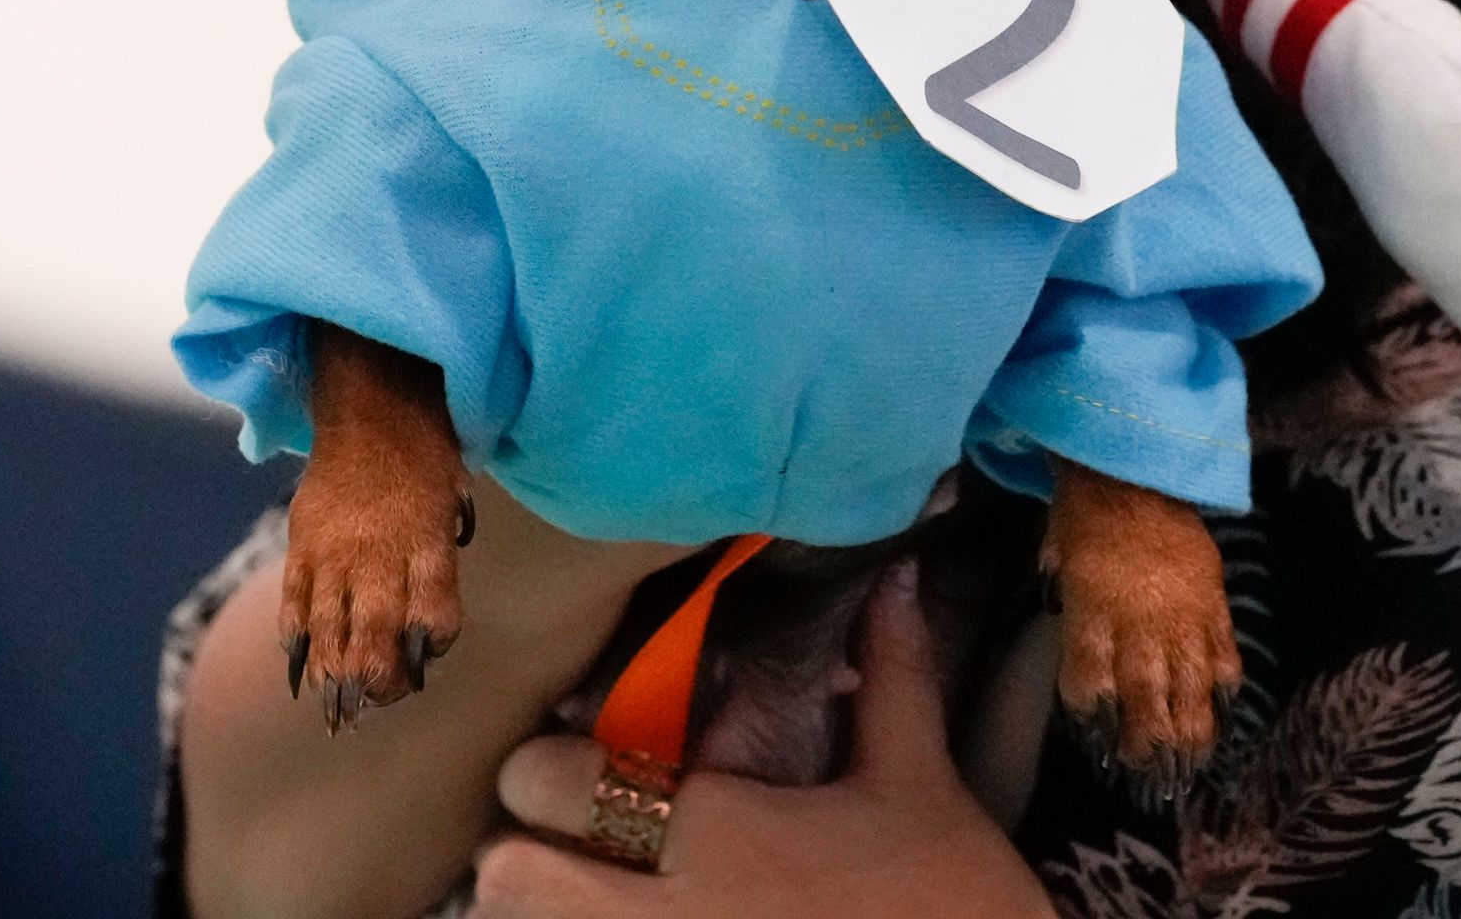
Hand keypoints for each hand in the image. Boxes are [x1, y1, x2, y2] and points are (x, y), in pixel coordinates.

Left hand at [473, 561, 1052, 918]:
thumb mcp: (919, 779)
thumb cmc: (952, 896)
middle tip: (570, 834)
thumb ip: (892, 675)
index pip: (554, 781)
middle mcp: (665, 910)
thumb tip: (897, 575)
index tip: (580, 761)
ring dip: (539, 907)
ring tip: (586, 891)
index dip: (550, 768)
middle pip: (508, 871)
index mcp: (719, 831)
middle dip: (526, 846)